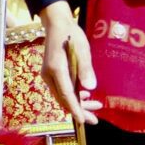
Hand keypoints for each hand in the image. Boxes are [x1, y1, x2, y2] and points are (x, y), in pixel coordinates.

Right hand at [39, 0, 102, 125]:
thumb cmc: (71, 34)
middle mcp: (49, 75)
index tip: (83, 120)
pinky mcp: (51, 74)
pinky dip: (73, 95)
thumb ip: (85, 69)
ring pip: (63, 96)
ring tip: (95, 107)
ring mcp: (49, 75)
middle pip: (64, 99)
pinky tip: (86, 96)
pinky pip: (62, 89)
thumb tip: (90, 88)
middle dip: (79, 110)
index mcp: (56, 70)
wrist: (56, 24)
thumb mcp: (82, 49)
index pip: (66, 95)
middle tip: (94, 120)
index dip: (75, 109)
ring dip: (78, 103)